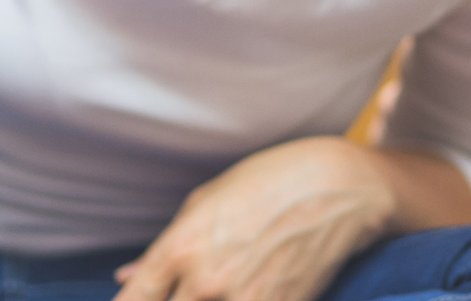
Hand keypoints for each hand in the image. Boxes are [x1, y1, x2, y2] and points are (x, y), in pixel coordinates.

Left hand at [112, 136, 399, 300]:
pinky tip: (249, 288)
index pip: (135, 299)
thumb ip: (163, 248)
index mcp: (182, 247)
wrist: (342, 187)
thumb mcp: (206, 201)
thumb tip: (128, 277)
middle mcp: (208, 281)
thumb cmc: (270, 181)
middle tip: (187, 290)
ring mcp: (247, 300)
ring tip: (225, 286)